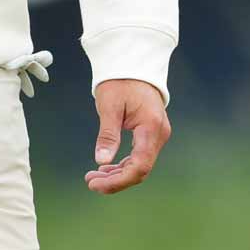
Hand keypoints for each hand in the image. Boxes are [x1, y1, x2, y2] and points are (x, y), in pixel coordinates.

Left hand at [85, 79, 170, 194]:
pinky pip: (140, 156)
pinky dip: (123, 164)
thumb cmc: (120, 82)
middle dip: (115, 180)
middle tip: (90, 182)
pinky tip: (106, 168)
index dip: (118, 180)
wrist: (133, 65)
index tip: (95, 184)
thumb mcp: (110, 106)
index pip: (139, 166)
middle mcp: (159, 134)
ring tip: (94, 177)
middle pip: (140, 169)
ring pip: (140, 165)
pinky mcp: (152, 134)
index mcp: (151, 127)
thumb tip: (101, 161)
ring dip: (118, 174)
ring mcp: (157, 135)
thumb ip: (108, 134)